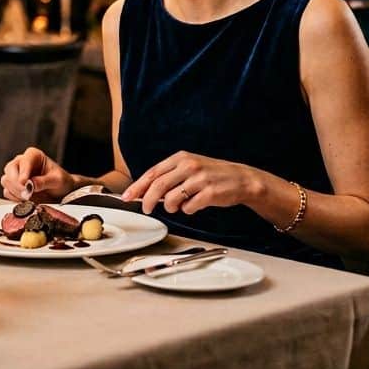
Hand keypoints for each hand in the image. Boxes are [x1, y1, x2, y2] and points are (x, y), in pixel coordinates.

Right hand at [0, 146, 74, 202]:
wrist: (61, 192)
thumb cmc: (60, 181)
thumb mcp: (57, 180)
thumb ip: (44, 182)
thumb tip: (30, 185)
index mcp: (33, 155)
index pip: (24, 161)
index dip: (23, 172)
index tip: (24, 182)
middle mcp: (21, 162)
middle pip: (10, 170)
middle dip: (17, 184)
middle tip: (27, 194)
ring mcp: (15, 174)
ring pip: (6, 181)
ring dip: (16, 192)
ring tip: (29, 197)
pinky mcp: (13, 186)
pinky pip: (7, 192)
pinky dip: (15, 198)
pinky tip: (26, 200)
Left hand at [121, 151, 259, 215]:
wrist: (241, 179)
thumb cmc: (212, 175)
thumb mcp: (189, 168)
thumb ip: (169, 177)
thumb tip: (145, 192)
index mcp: (181, 158)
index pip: (152, 172)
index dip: (138, 186)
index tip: (127, 196)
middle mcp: (189, 165)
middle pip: (158, 185)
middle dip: (147, 200)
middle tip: (146, 209)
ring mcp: (200, 179)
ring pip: (171, 198)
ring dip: (170, 207)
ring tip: (177, 206)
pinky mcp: (210, 192)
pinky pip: (189, 207)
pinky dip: (188, 210)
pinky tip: (193, 206)